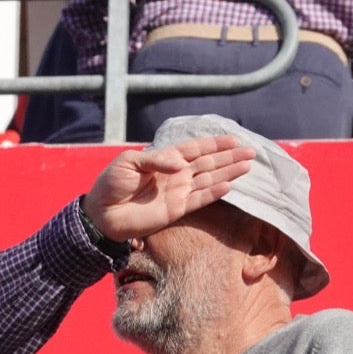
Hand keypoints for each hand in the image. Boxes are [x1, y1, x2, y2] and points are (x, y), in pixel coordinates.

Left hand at [83, 136, 254, 244]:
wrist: (101, 213)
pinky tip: (229, 186)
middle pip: (208, 163)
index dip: (215, 144)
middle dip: (229, 157)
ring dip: (228, 173)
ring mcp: (177, 192)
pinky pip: (199, 200)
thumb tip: (180, 163)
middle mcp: (175, 175)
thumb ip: (155, 159)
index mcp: (165, 160)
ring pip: (209, 180)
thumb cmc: (111, 184)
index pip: (195, 149)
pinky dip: (214, 193)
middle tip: (251, 152)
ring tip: (247, 166)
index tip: (235, 140)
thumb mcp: (128, 162)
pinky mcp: (175, 210)